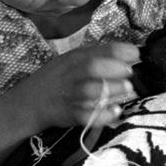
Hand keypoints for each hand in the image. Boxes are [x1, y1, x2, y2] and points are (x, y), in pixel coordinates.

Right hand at [23, 42, 138, 129]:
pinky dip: (104, 114)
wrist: (29, 103)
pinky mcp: (69, 115)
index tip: (136, 54)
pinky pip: (88, 116)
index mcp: (74, 59)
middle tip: (130, 74)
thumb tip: (131, 55)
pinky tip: (115, 111)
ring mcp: (69, 95)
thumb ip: (97, 57)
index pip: (98, 50)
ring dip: (114, 91)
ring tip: (127, 92)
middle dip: (116, 69)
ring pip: (92, 92)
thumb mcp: (71, 61)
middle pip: (93, 68)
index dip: (120, 51)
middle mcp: (71, 75)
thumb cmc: (57, 80)